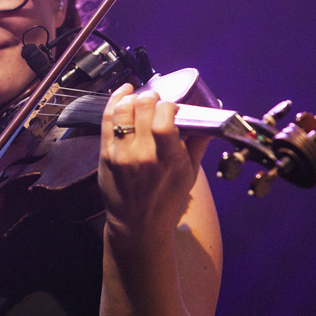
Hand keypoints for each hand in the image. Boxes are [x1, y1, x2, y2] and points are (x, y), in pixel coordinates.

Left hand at [98, 84, 209, 236]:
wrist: (137, 223)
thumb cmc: (167, 199)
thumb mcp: (190, 174)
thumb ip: (197, 144)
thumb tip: (209, 121)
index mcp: (167, 160)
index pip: (164, 120)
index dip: (168, 106)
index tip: (172, 108)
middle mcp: (142, 154)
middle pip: (143, 108)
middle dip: (152, 97)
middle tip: (157, 101)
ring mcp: (121, 153)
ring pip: (123, 109)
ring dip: (133, 97)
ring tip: (141, 99)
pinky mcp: (105, 153)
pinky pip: (107, 119)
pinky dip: (115, 100)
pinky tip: (124, 92)